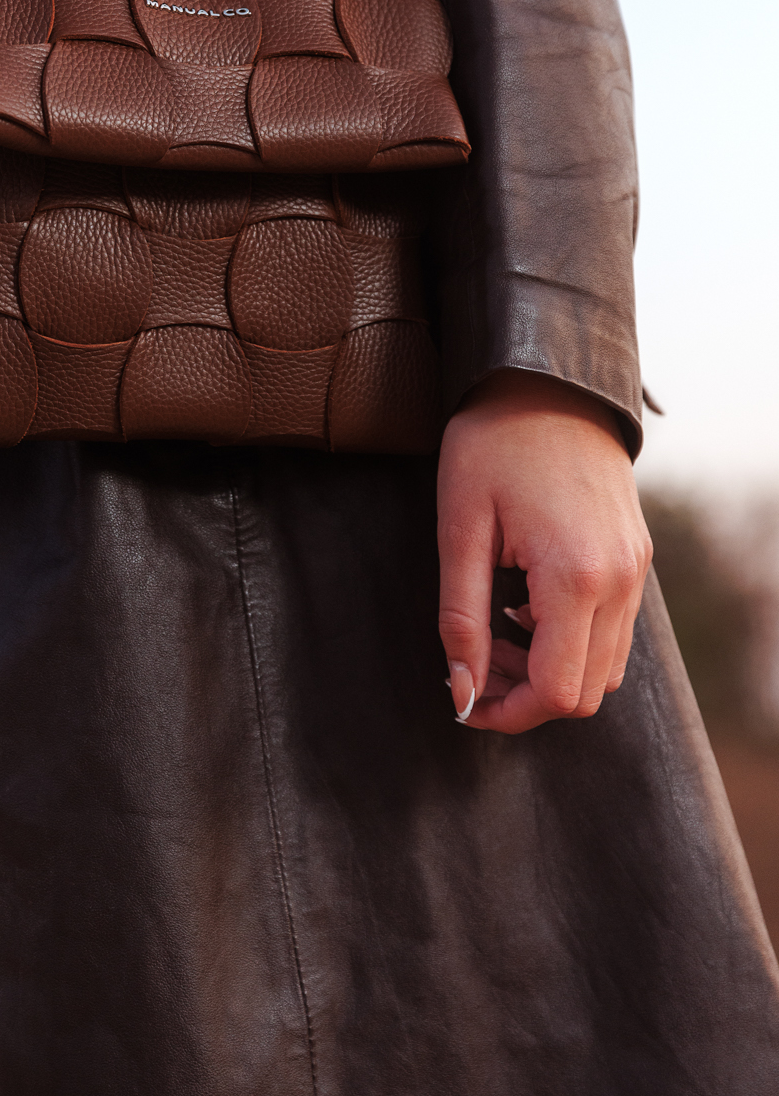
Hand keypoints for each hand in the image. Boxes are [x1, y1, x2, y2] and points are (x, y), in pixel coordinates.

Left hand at [437, 370, 651, 733]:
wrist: (549, 381)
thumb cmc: (493, 445)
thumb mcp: (460, 529)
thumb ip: (460, 619)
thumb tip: (462, 691)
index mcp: (577, 577)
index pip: (557, 691)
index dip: (508, 713)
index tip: (465, 702)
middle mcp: (620, 582)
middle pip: (587, 692)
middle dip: (528, 698)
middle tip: (474, 670)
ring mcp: (636, 570)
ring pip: (606, 668)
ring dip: (552, 671)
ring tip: (496, 636)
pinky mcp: (636, 558)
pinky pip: (614, 631)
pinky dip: (572, 641)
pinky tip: (524, 607)